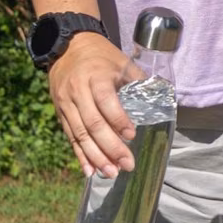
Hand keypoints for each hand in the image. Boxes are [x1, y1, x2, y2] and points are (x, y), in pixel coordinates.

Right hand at [47, 32, 142, 177]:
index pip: (106, 102)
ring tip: (111, 173)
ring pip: (80, 135)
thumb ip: (138, 80)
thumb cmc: (101, 56)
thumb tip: (161, 96)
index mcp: (95, 77)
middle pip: (93, 124)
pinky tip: (89, 171)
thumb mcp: (122, 62)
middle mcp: (77, 92)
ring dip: (96, 157)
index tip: (132, 136)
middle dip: (110, 147)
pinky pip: (70, 138)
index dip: (118, 120)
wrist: (66, 49)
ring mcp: (66, 105)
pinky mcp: (60, 114)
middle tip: (127, 165)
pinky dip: (80, 156)